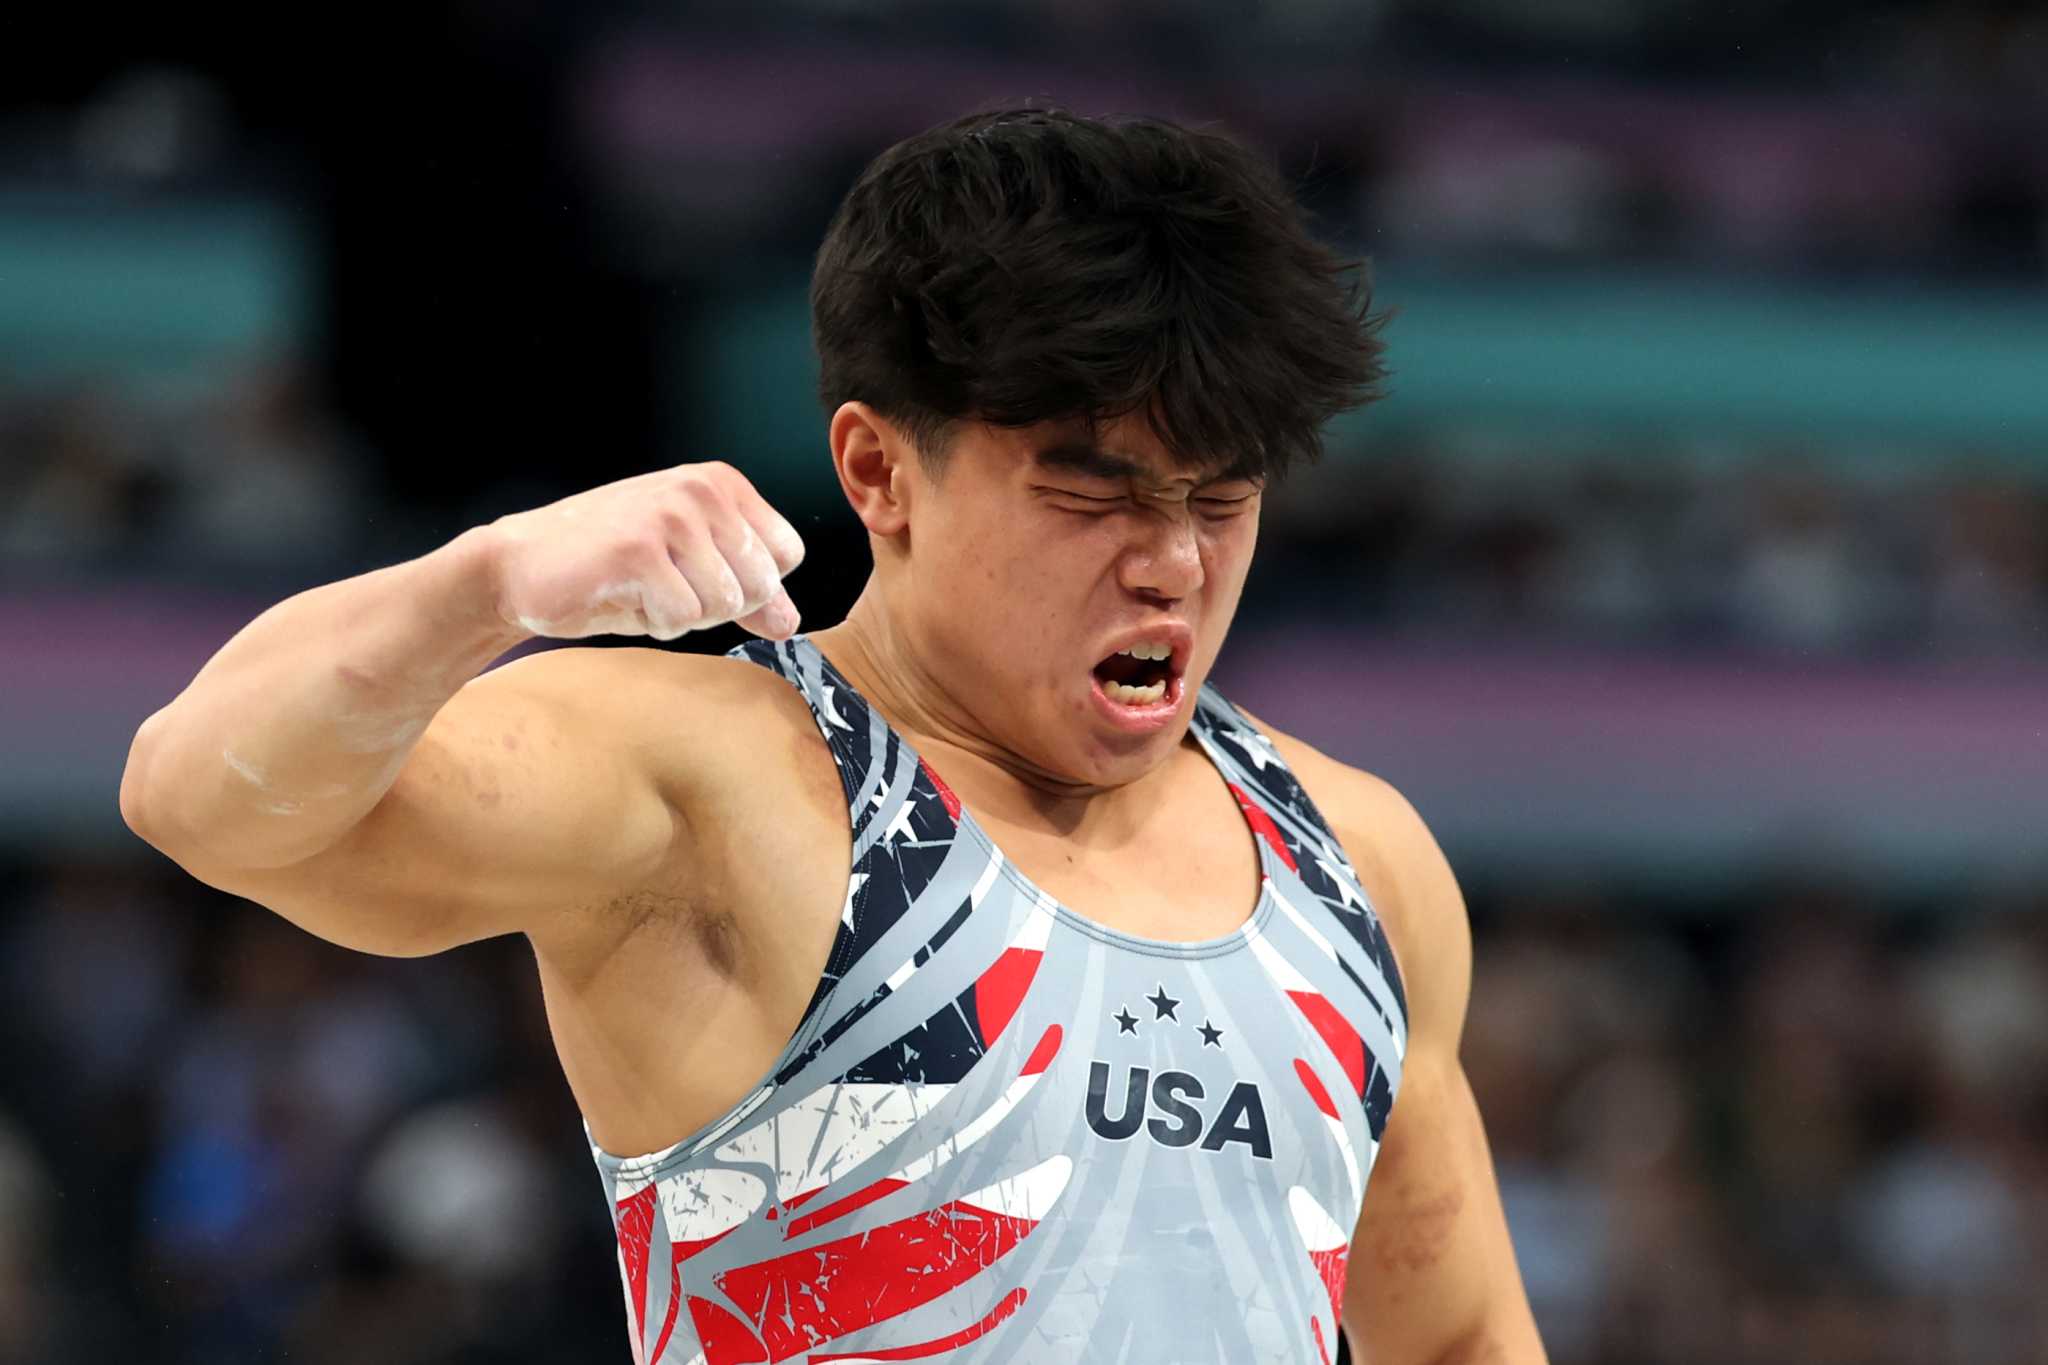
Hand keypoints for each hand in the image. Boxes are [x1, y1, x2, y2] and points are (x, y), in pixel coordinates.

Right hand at [484, 462, 806, 641]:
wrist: (521, 566)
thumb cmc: (609, 568)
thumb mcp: (692, 572)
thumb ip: (747, 594)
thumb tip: (790, 623)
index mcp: (721, 484)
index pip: (786, 555)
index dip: (746, 584)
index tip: (696, 572)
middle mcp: (701, 489)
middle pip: (759, 585)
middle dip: (714, 605)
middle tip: (663, 583)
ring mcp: (669, 516)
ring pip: (723, 604)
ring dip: (682, 614)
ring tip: (641, 587)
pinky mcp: (638, 550)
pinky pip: (682, 618)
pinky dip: (653, 622)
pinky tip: (621, 594)